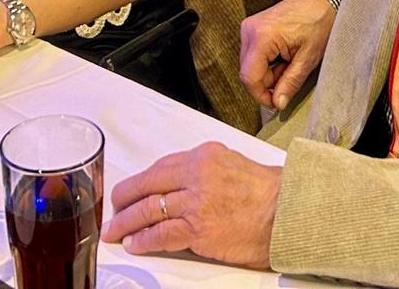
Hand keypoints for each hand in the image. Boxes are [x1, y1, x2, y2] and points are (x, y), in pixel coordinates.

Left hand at [103, 142, 280, 269]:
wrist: (286, 211)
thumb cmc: (264, 191)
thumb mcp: (230, 164)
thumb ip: (202, 170)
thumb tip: (178, 183)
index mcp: (203, 155)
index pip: (160, 166)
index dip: (140, 181)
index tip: (129, 191)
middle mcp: (196, 173)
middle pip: (148, 185)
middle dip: (124, 199)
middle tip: (112, 209)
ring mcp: (196, 201)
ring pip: (149, 209)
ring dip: (127, 222)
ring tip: (114, 231)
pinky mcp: (199, 228)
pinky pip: (162, 234)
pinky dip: (144, 240)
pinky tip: (134, 243)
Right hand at [239, 0, 335, 110]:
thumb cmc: (317, 22)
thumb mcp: (308, 58)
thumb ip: (291, 83)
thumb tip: (278, 103)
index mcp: (262, 36)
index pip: (249, 78)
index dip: (261, 95)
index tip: (276, 102)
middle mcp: (250, 30)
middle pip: (248, 73)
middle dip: (268, 82)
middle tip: (290, 75)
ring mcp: (248, 27)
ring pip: (250, 66)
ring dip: (268, 72)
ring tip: (289, 62)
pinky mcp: (252, 28)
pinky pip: (253, 55)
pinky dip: (267, 62)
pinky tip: (283, 55)